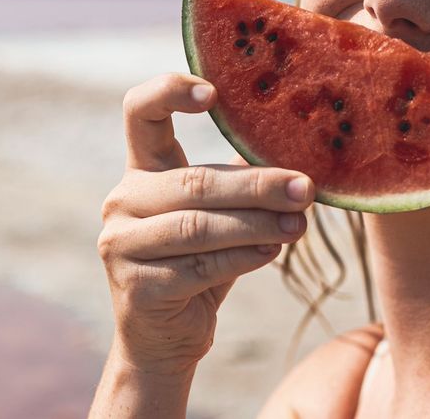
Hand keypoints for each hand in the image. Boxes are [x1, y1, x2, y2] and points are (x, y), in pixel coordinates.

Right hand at [98, 73, 313, 375]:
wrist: (164, 338)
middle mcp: (123, 201)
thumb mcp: (218, 213)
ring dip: (258, 224)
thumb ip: (240, 178)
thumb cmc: (200, 263)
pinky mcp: (137, 286)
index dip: (170, 91)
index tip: (215, 92)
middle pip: (194, 181)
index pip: (140, 113)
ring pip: (200, 226)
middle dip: (258, 185)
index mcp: (142, 170)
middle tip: (306, 188)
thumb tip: (300, 142)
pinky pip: (201, 265)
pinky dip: (244, 257)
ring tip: (300, 223)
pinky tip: (273, 251)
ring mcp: (122, 244)